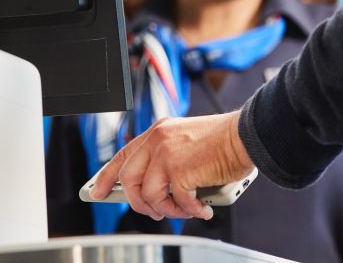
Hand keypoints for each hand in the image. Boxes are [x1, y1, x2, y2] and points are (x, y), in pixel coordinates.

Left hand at [90, 110, 253, 219]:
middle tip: (155, 211)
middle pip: (129, 179)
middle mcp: (158, 140)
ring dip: (167, 209)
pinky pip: (175, 202)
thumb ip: (166, 158)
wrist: (244, 136)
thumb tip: (153, 190)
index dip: (106, 176)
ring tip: (185, 207)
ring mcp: (166, 154)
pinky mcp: (180, 171)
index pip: (122, 155)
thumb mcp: (184, 141)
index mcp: (157, 131)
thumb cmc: (221, 141)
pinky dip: (190, 210)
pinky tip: (202, 206)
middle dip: (139, 202)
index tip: (97, 191)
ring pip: (149, 195)